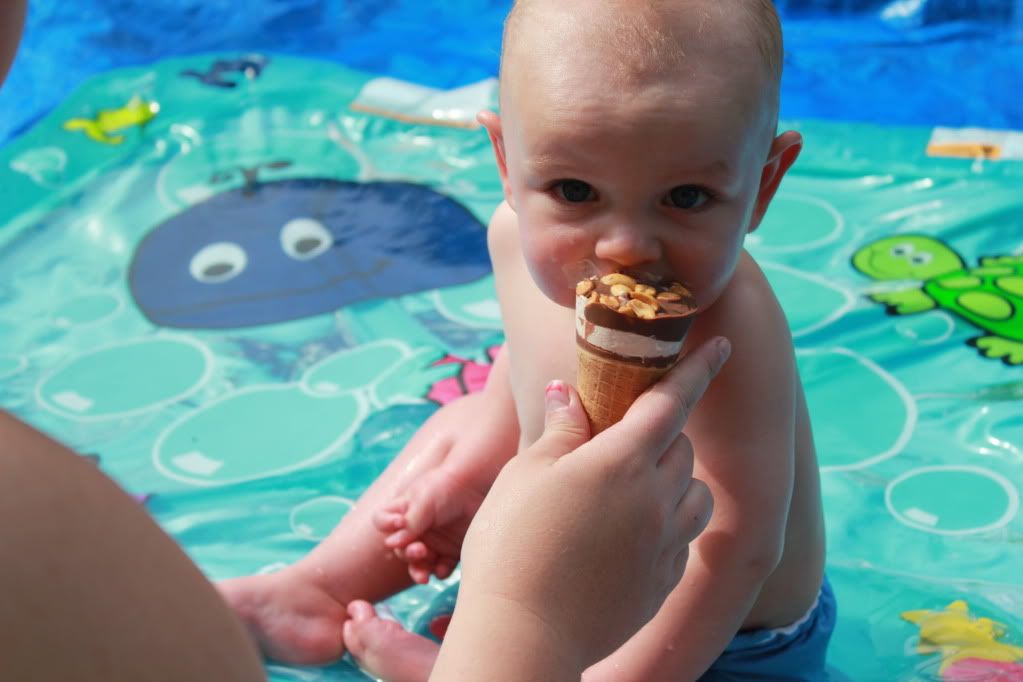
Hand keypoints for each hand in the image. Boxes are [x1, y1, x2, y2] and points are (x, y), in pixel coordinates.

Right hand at [374, 463, 482, 582]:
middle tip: (420, 549)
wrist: (478, 486)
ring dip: (419, 570)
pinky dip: (440, 572)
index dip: (386, 525)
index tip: (399, 523)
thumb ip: (409, 524)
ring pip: (418, 564)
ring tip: (425, 575)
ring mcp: (433, 542)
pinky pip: (441, 569)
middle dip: (407, 553)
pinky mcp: (451, 552)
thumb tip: (391, 544)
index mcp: (403, 512)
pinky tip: (443, 569)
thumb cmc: (447, 488)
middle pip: (400, 549)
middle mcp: (416, 529)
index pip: (383, 522)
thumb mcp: (424, 502)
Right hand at [452, 337, 728, 669]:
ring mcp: (665, 544)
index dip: (698, 368)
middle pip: (681, 448)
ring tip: (638, 488)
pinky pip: (683, 539)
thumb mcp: (526, 473)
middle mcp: (656, 498)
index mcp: (622, 461)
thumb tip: (566, 394)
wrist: (524, 632)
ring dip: (676, 480)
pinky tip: (633, 536)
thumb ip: (559, 430)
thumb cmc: (512, 543)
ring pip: (694, 496)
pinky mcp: (663, 582)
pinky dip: (669, 525)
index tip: (722, 345)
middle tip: (624, 441)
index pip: (672, 401)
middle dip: (663, 434)